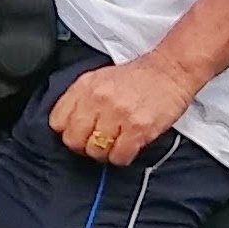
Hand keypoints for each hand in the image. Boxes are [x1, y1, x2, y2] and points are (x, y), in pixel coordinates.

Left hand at [49, 51, 198, 166]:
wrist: (171, 70)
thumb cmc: (138, 77)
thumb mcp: (101, 78)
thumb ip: (81, 98)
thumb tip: (68, 125)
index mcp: (86, 85)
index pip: (57, 120)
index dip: (67, 131)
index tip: (78, 133)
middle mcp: (98, 98)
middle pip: (73, 140)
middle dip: (83, 146)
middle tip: (96, 143)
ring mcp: (118, 114)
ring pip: (95, 151)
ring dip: (104, 153)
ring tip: (115, 144)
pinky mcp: (138, 128)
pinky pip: (119, 156)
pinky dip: (122, 157)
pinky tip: (128, 147)